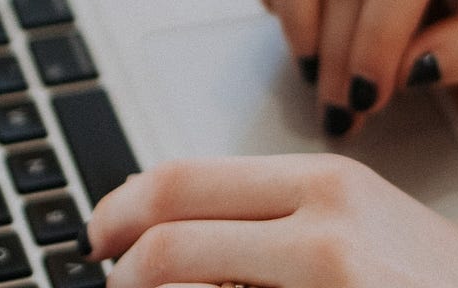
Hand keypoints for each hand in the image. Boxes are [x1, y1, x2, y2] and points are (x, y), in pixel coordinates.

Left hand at [80, 154, 457, 286]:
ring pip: (186, 281)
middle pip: (167, 239)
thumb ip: (278, 221)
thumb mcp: (359, 226)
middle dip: (122, 275)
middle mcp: (322, 223)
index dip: (118, 211)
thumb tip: (174, 234)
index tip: (98, 239)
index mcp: (324, 182)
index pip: (182, 179)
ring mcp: (331, 278)